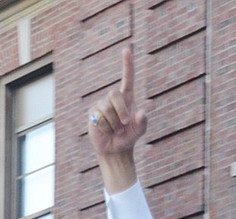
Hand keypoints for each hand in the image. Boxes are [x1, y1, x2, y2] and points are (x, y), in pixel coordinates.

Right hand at [88, 47, 146, 187]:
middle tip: (124, 125)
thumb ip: (142, 123)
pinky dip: (106, 128)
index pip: (127, 79)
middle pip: (115, 94)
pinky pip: (100, 118)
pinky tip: (106, 131)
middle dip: (121, 111)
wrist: (115, 150)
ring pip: (107, 108)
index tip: (126, 50)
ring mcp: (101, 105)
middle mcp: (113, 99)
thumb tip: (142, 113)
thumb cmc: (128, 138)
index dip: (127, 65)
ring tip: (115, 131)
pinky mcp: (93, 113)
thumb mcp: (138, 131)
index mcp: (126, 99)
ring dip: (114, 124)